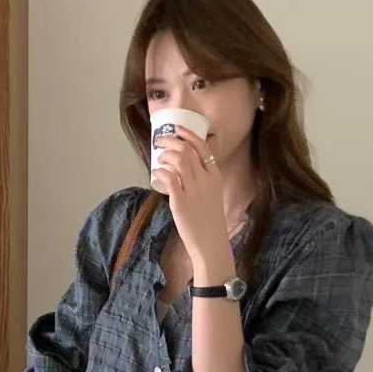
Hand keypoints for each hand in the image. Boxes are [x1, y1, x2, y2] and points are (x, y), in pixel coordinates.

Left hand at [151, 125, 233, 273]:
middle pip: (187, 150)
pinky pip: (168, 178)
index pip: (202, 147)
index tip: (178, 129)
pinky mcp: (180, 201)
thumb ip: (202, 181)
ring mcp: (193, 189)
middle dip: (171, 141)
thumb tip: (183, 171)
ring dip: (165, 154)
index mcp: (215, 175)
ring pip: (178, 160)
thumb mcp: (212, 194)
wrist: (211, 242)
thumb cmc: (210, 220)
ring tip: (159, 157)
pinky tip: (157, 171)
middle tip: (160, 142)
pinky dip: (161, 171)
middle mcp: (205, 179)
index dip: (188, 134)